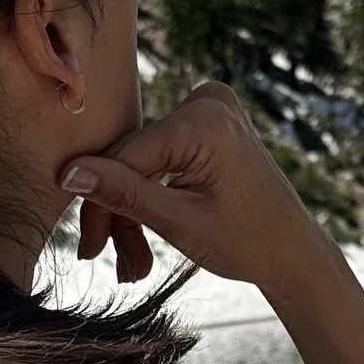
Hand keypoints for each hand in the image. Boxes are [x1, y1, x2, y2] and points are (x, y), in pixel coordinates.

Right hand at [62, 83, 326, 292]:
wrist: (293, 252)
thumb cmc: (248, 241)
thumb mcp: (179, 222)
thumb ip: (123, 194)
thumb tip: (69, 174)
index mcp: (204, 120)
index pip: (125, 156)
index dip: (97, 201)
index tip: (86, 246)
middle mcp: (207, 102)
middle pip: (132, 158)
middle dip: (115, 209)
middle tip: (98, 255)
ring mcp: (209, 109)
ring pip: (142, 161)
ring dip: (130, 207)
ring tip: (130, 261)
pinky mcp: (208, 123)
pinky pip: (160, 156)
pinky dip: (150, 192)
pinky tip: (141, 232)